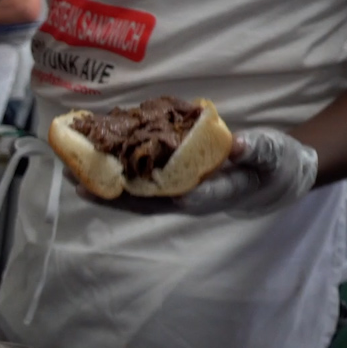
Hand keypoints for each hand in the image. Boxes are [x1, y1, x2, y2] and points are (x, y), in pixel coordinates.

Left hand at [75, 129, 318, 216]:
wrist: (269, 175)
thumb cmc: (272, 165)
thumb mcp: (273, 155)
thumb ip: (257, 151)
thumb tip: (238, 144)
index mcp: (217, 194)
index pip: (191, 199)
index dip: (165, 196)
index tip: (145, 191)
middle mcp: (190, 199)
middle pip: (148, 202)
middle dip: (114, 196)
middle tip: (81, 186)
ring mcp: (177, 194)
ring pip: (136, 197)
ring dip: (105, 188)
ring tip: (74, 179)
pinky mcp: (169, 185)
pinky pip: (138, 184)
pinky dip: (115, 176)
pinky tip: (93, 166)